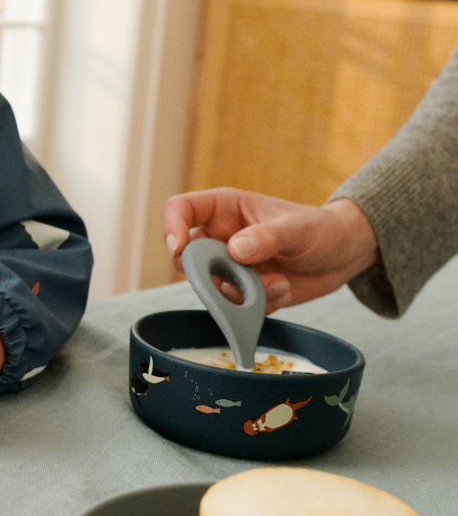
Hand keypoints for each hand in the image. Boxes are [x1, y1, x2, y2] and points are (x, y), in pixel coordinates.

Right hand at [162, 188, 379, 312]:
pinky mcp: (241, 292)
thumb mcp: (299, 228)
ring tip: (279, 284)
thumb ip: (268, 236)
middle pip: (187, 257)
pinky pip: (235, 306)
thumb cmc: (320, 228)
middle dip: (209, 274)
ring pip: (212, 287)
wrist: (343, 256)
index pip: (180, 210)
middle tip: (238, 280)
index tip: (180, 249)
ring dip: (243, 292)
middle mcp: (219, 237)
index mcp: (223, 209)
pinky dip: (258, 305)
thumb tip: (234, 251)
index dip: (172, 228)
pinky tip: (283, 290)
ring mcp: (229, 267)